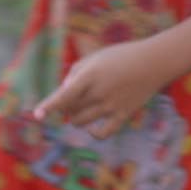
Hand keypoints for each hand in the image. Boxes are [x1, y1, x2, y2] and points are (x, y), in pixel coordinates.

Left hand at [31, 41, 176, 140]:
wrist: (154, 62)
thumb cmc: (121, 56)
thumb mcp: (95, 57)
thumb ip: (75, 73)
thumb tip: (64, 93)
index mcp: (90, 76)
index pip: (65, 94)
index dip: (49, 105)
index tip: (37, 115)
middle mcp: (99, 92)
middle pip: (70, 110)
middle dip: (65, 107)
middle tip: (73, 99)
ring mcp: (111, 105)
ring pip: (81, 122)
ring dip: (75, 118)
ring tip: (82, 108)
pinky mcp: (123, 115)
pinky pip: (103, 133)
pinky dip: (93, 133)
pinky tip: (92, 129)